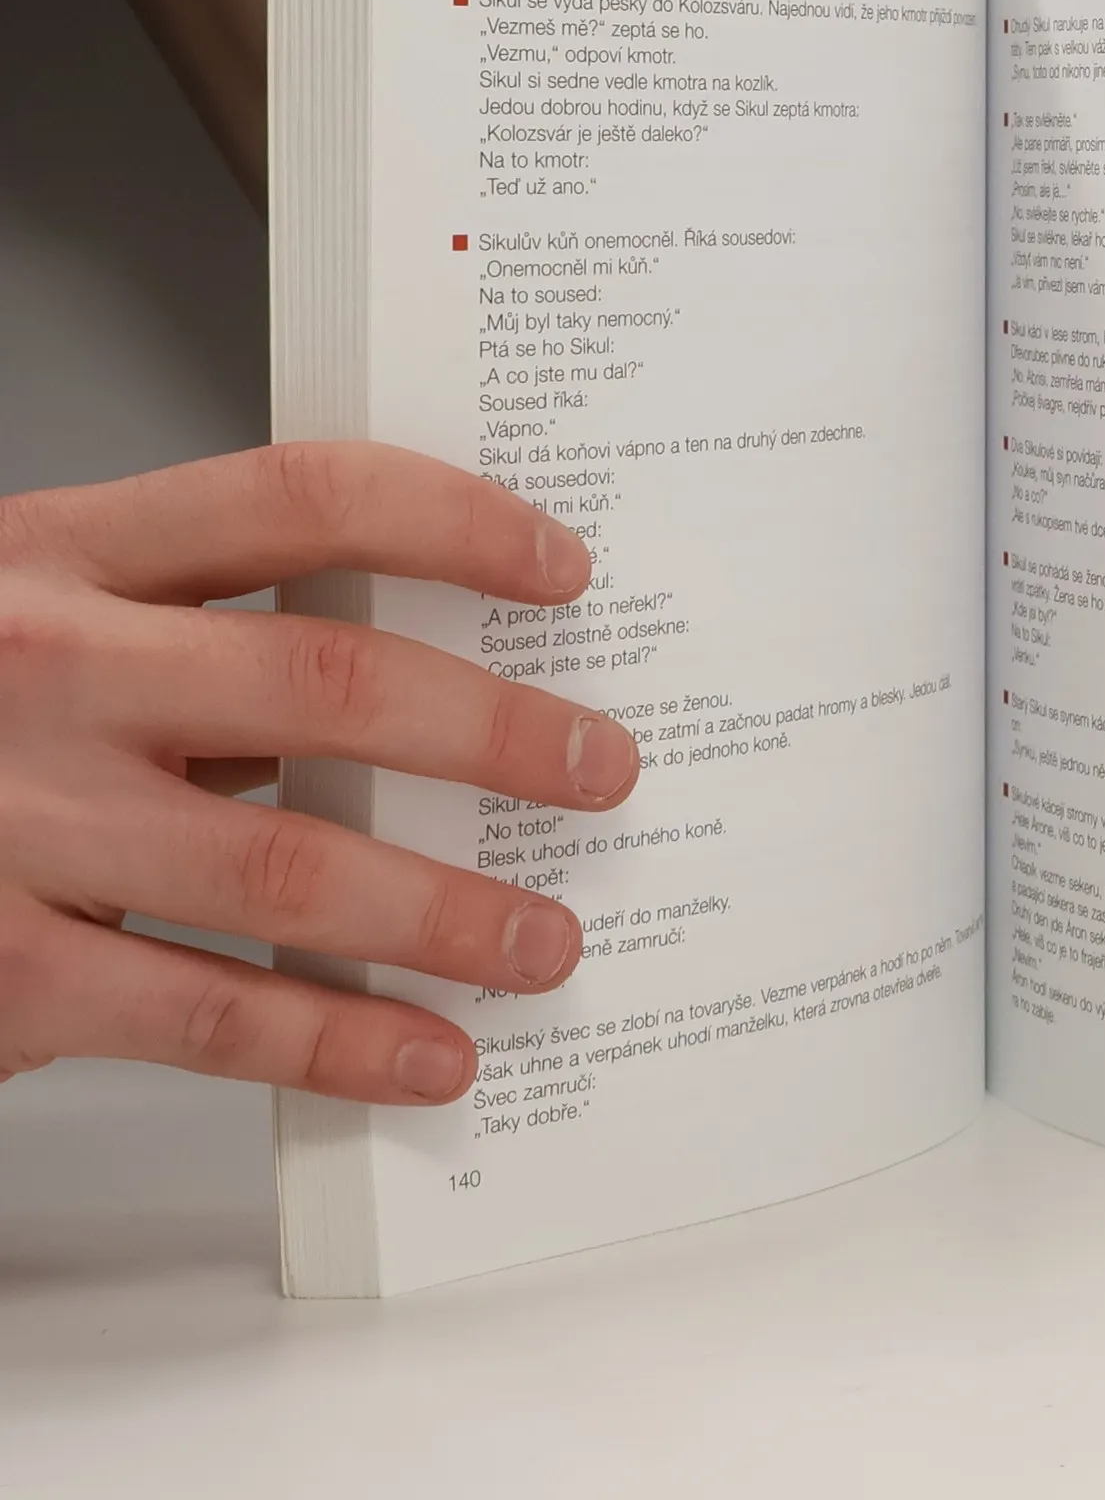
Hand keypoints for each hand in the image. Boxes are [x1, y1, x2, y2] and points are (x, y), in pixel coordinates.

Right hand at [0, 443, 637, 1105]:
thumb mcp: (30, 614)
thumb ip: (186, 634)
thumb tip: (405, 682)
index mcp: (61, 554)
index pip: (299, 496)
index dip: (451, 520)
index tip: (560, 565)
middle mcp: (45, 674)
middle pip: (327, 681)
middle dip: (494, 731)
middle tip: (598, 767)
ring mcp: (18, 827)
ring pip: (291, 868)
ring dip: (448, 912)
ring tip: (549, 937)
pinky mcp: (0, 973)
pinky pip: (210, 1015)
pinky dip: (339, 1043)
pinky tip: (428, 1053)